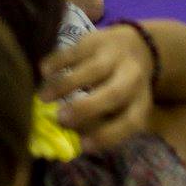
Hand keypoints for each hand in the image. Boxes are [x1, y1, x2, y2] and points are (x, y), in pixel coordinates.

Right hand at [41, 24, 153, 151]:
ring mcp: (113, 56)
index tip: (82, 146)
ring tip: (43, 98)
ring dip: (65, 85)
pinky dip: (57, 62)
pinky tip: (43, 72)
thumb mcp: (126, 106)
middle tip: (60, 119)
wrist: (136, 46)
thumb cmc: (124, 87)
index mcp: (141, 101)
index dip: (108, 135)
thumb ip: (106, 122)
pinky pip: (75, 51)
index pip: (130, 121)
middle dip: (85, 108)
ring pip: (91, 70)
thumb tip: (74, 140)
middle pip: (113, 94)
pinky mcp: (95, 39)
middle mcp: (132, 78)